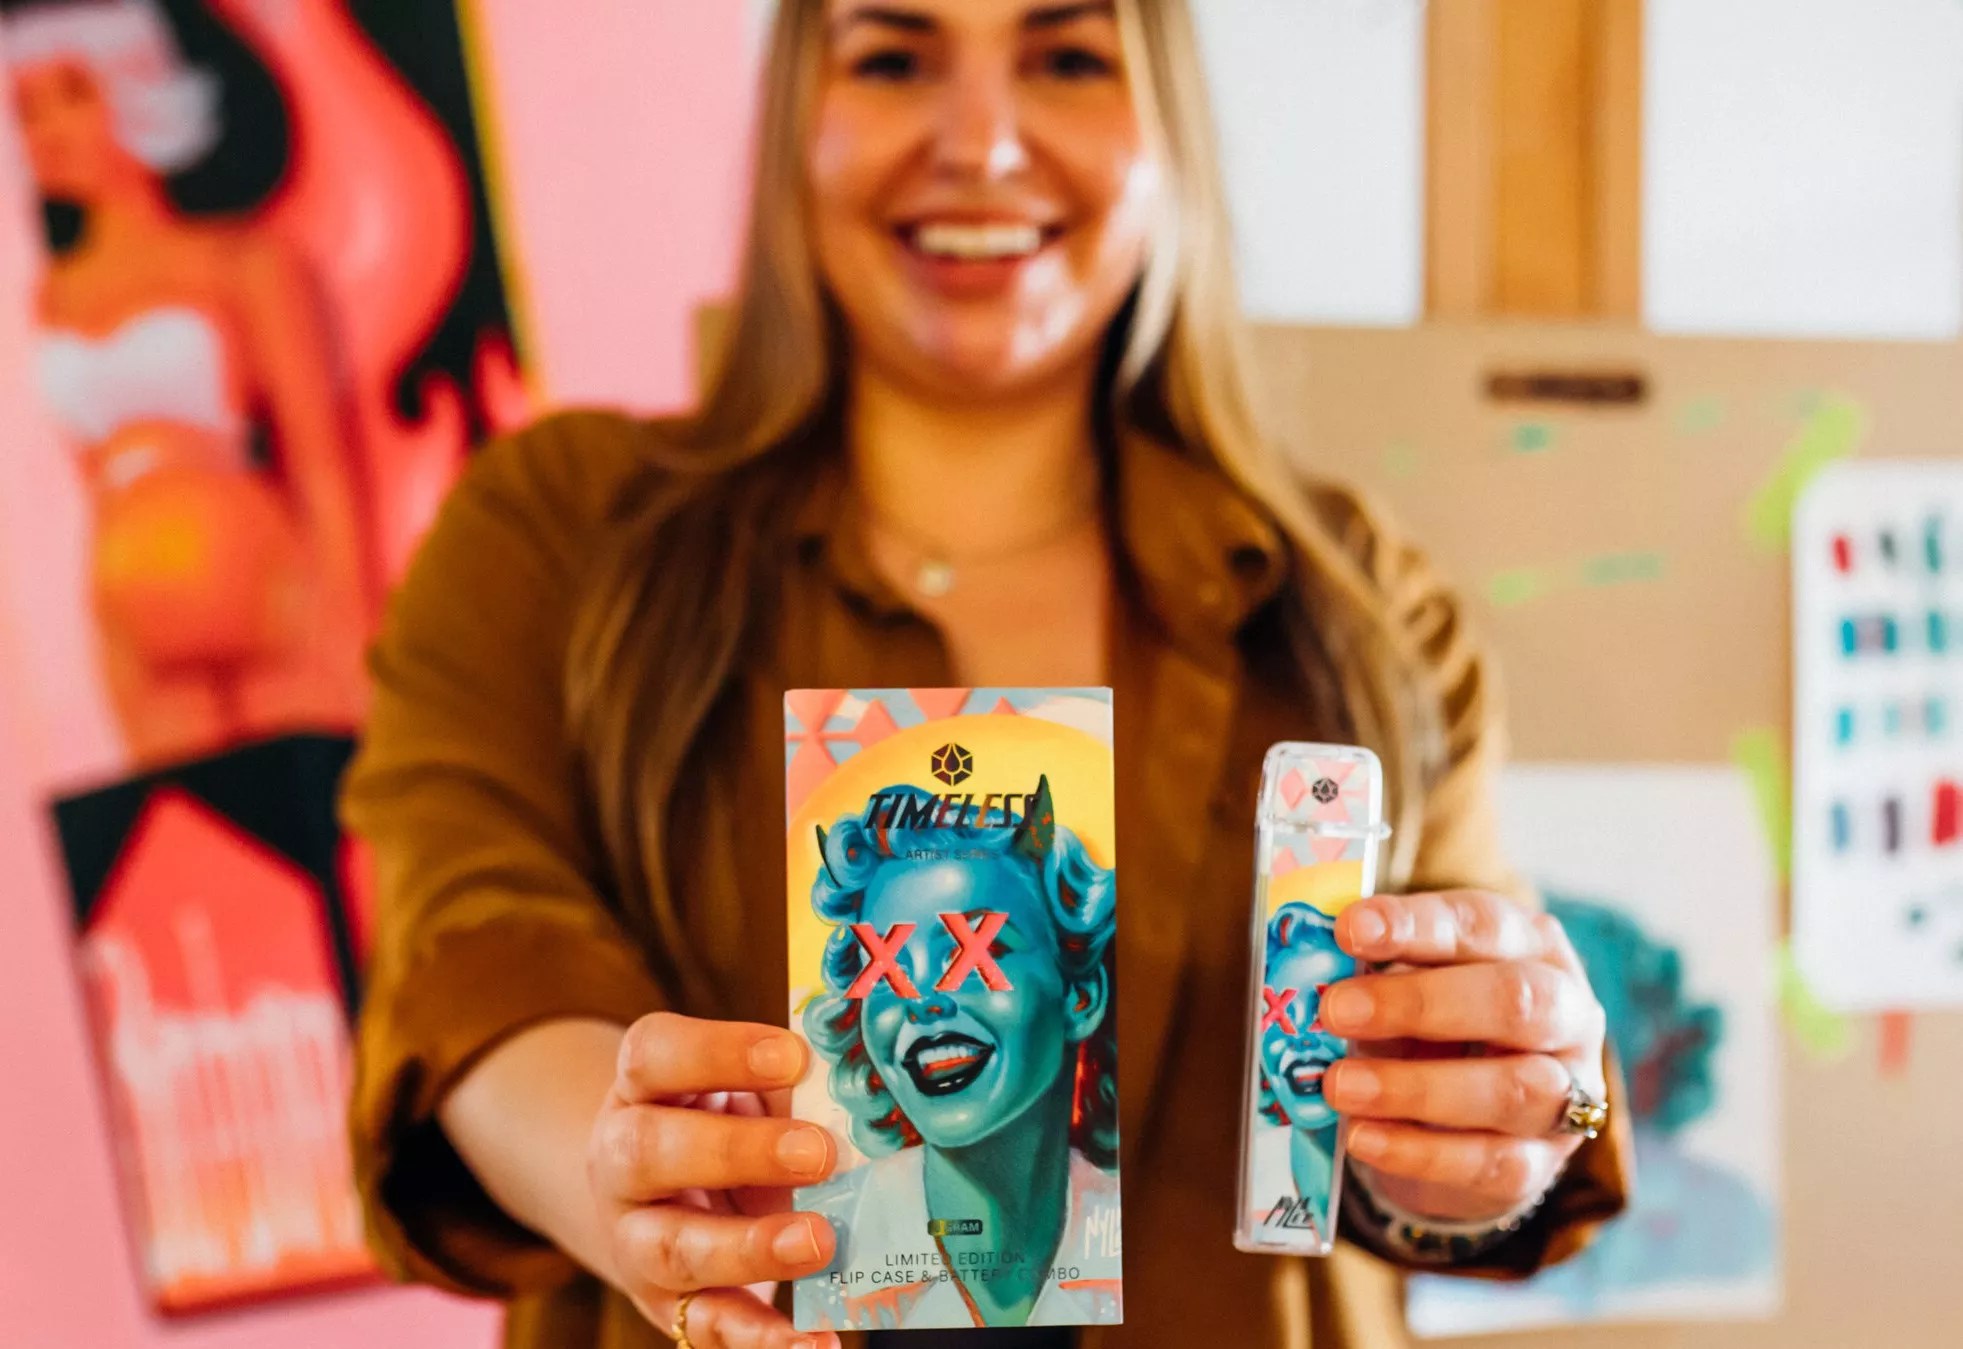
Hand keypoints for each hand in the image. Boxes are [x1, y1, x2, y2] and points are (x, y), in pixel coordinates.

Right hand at [588, 1012, 842, 1348]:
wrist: (657, 1199)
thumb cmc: (720, 1123)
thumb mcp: (742, 1090)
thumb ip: (789, 1087)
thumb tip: (867, 1093)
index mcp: (641, 1086)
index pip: (655, 1054)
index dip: (718, 1052)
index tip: (792, 1056)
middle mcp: (621, 1160)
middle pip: (652, 1150)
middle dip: (738, 1151)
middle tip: (818, 1153)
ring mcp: (637, 1238)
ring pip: (675, 1247)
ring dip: (751, 1248)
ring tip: (819, 1240)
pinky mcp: (667, 1305)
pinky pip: (707, 1325)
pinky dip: (762, 1339)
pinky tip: (814, 1341)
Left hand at [1319, 892, 1607, 1224]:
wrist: (1465, 1121)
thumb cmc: (1430, 1025)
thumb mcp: (1406, 982)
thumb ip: (1375, 970)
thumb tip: (1313, 963)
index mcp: (1532, 945)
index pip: (1483, 923)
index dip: (1416, 925)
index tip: (1349, 929)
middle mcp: (1568, 1013)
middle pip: (1517, 1000)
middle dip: (1420, 1003)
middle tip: (1337, 1010)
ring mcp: (1567, 1092)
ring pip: (1514, 1088)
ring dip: (1416, 1087)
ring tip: (1339, 1085)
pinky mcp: (1540, 1163)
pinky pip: (1491, 1162)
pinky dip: (1420, 1152)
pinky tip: (1363, 1137)